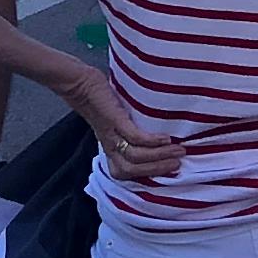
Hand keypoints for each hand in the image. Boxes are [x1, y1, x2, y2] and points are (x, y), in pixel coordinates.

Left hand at [65, 72, 184, 189]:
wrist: (78, 82)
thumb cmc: (100, 101)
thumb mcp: (113, 122)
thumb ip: (128, 131)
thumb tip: (156, 137)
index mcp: (110, 148)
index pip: (126, 173)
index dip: (148, 175)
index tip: (170, 171)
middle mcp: (110, 145)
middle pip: (133, 169)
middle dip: (158, 169)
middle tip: (179, 164)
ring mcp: (111, 133)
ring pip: (135, 157)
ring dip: (160, 156)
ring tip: (178, 150)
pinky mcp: (113, 119)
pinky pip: (133, 137)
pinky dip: (151, 141)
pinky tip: (165, 138)